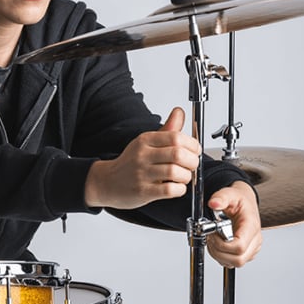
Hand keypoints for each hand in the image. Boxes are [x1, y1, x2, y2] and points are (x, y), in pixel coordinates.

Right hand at [84, 106, 200, 208]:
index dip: (192, 145)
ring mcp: (142, 174)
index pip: (176, 137)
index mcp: (145, 140)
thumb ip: (167, 129)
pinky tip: (176, 188)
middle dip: (192, 161)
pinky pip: (169, 190)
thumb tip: (179, 112)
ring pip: (175, 172)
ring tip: (183, 177)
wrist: (107, 182)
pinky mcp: (142, 191)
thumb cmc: (131, 163)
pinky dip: (179, 189)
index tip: (195, 150)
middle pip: (178, 154)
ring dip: (186, 176)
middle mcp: (142, 155)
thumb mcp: (146, 142)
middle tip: (192, 165)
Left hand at [206, 181, 262, 267]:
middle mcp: (255, 240)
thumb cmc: (239, 200)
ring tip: (213, 240)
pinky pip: (233, 262)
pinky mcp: (247, 253)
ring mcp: (252, 248)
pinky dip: (222, 257)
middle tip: (211, 239)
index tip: (213, 235)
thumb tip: (213, 203)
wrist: (245, 203)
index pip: (239, 247)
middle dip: (219, 252)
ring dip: (219, 255)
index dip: (222, 245)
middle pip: (238, 259)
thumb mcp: (229, 193)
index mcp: (251, 226)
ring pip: (235, 263)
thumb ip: (221, 197)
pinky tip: (218, 245)